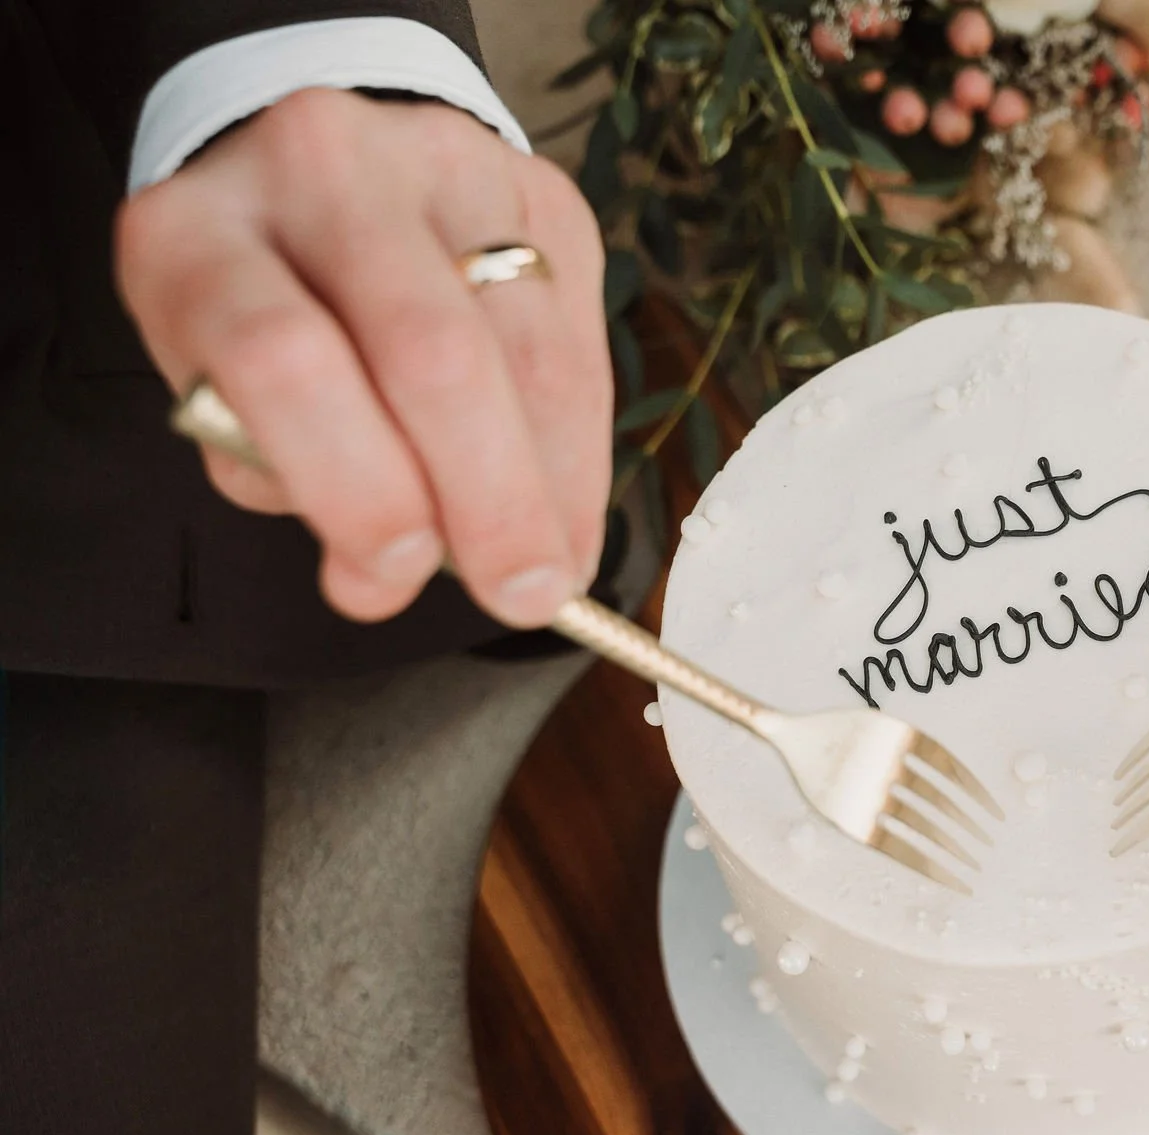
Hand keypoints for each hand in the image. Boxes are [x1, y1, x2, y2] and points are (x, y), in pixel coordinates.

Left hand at [116, 89, 610, 626]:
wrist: (323, 191)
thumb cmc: (272, 322)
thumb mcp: (229, 400)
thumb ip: (295, 484)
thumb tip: (382, 582)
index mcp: (199, 231)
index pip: (281, 355)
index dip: (354, 482)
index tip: (398, 574)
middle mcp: (320, 168)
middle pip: (432, 346)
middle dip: (488, 495)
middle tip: (519, 593)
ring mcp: (444, 162)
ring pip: (528, 346)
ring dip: (554, 481)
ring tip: (555, 565)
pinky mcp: (541, 189)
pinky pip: (583, 335)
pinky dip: (582, 442)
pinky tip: (569, 502)